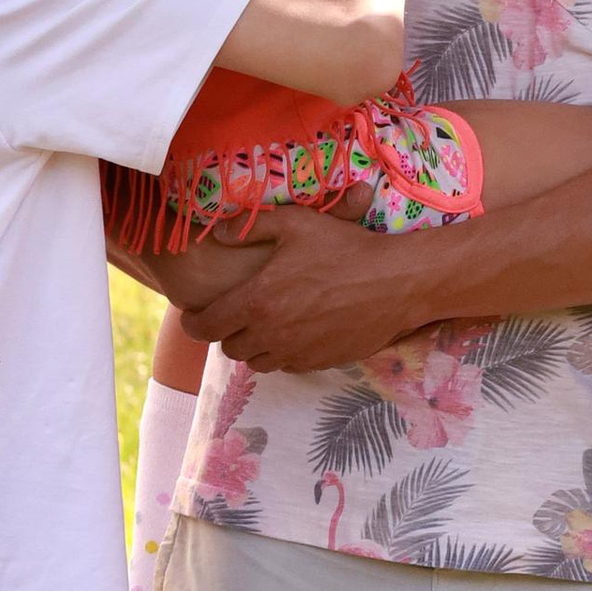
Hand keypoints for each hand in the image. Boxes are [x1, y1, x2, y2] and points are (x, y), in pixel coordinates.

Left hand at [175, 202, 441, 372]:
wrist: (397, 282)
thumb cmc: (346, 248)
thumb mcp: (297, 223)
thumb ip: (251, 226)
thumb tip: (218, 232)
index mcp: (257, 302)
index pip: (206, 326)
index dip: (194, 322)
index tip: (195, 315)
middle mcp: (272, 335)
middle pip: (229, 348)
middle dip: (228, 332)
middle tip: (238, 313)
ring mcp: (297, 353)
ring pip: (257, 363)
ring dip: (255, 346)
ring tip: (268, 324)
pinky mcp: (320, 363)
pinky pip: (288, 367)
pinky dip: (284, 353)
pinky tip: (297, 331)